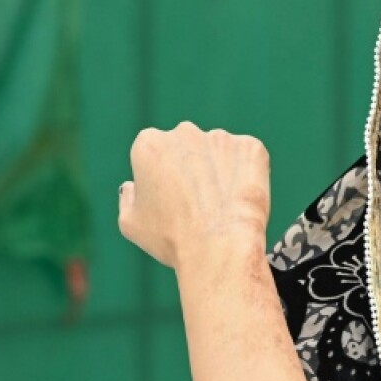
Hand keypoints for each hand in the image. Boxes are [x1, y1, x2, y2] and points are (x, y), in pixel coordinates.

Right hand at [118, 121, 270, 269]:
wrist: (220, 247)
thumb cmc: (172, 238)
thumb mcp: (131, 223)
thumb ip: (128, 198)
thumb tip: (132, 186)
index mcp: (149, 144)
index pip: (155, 154)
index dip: (164, 179)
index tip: (173, 201)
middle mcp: (184, 133)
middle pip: (188, 148)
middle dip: (193, 169)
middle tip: (201, 203)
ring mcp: (221, 138)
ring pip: (220, 153)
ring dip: (222, 172)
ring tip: (224, 205)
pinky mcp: (252, 148)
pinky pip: (249, 159)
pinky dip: (249, 175)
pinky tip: (243, 199)